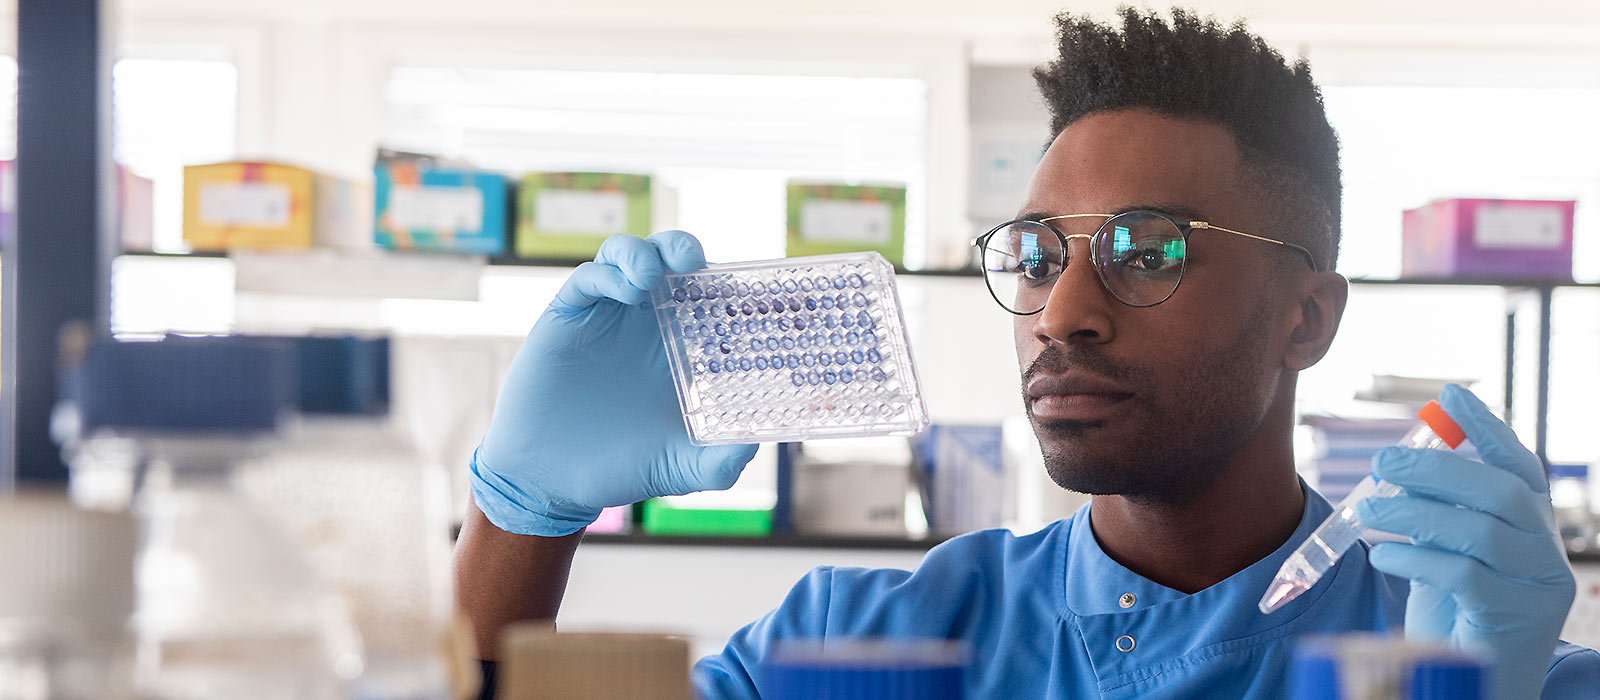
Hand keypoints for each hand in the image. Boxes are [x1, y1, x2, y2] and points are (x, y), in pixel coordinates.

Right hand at [469, 232, 757, 536]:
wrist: (555, 480)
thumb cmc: (624, 466)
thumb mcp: (683, 467)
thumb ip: (721, 461)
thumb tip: (753, 445)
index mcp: (682, 344)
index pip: (708, 295)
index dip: (727, 281)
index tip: (744, 284)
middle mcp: (646, 321)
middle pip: (669, 262)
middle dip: (683, 249)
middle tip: (693, 261)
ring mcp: (607, 314)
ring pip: (625, 256)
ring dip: (642, 253)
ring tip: (652, 273)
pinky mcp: (568, 317)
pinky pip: (586, 279)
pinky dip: (607, 275)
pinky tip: (625, 291)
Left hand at [1356, 383, 1575, 699]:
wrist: (1472, 682)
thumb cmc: (1455, 612)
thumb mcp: (1445, 553)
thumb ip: (1436, 513)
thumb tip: (1399, 466)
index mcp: (1531, 526)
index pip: (1520, 466)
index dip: (1488, 428)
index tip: (1450, 395)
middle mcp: (1546, 552)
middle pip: (1500, 492)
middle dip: (1437, 470)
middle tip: (1381, 463)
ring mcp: (1538, 588)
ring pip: (1482, 532)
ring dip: (1415, 515)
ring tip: (1366, 511)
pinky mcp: (1514, 620)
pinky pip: (1465, 575)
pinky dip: (1416, 559)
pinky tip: (1382, 555)